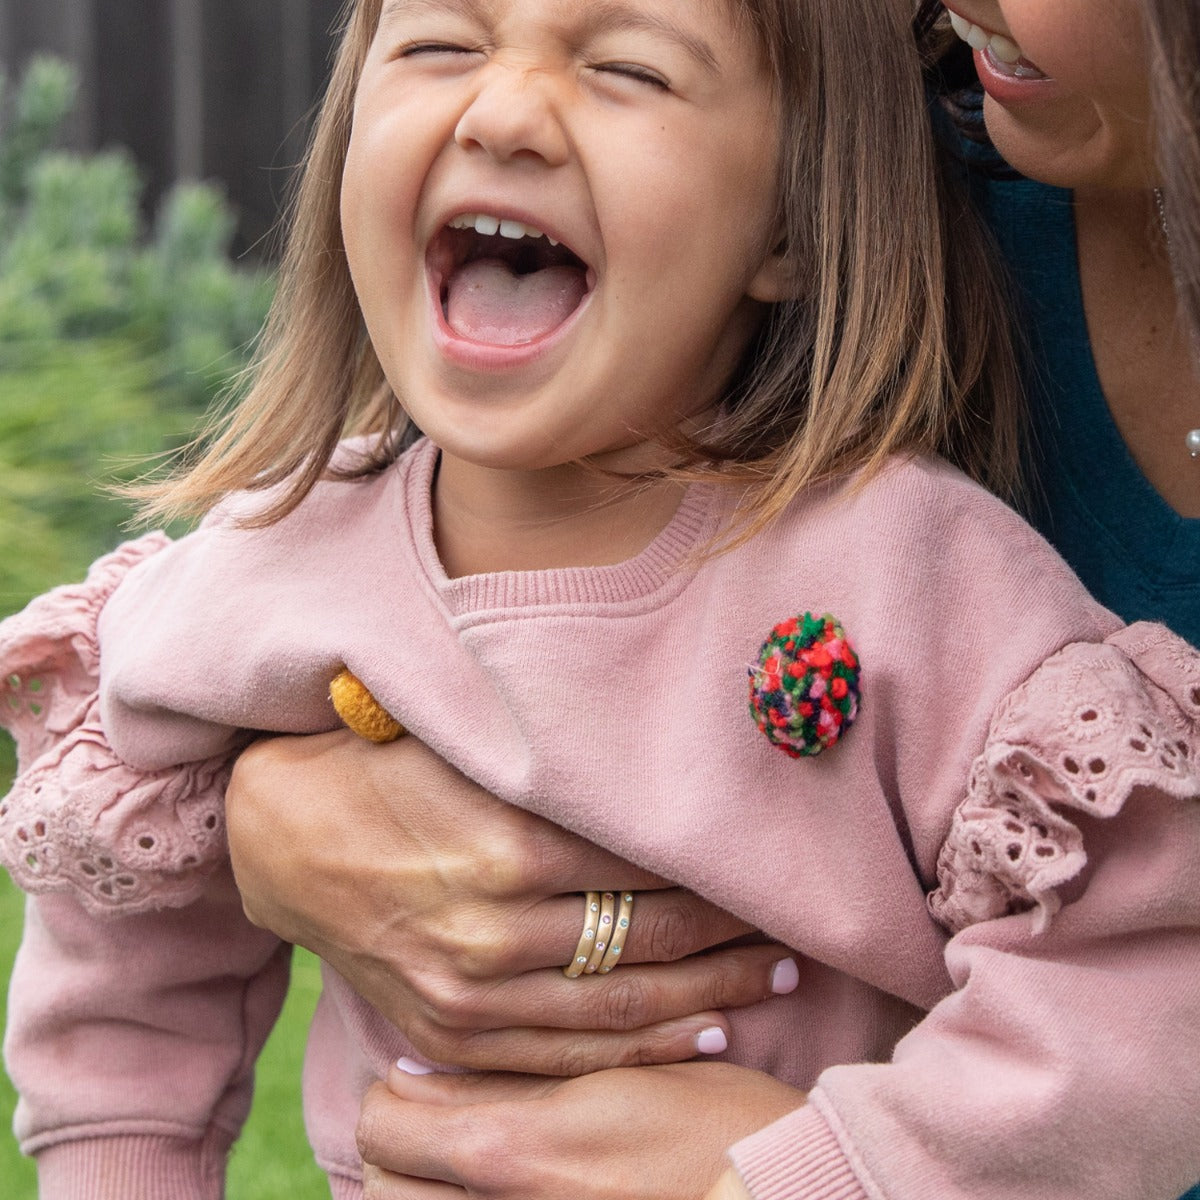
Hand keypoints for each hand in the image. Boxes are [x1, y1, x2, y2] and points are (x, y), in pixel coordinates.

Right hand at [226, 731, 800, 1072]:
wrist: (283, 841)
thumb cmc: (383, 772)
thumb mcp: (470, 746)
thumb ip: (561, 766)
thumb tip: (660, 770)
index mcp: (511, 842)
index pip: (649, 864)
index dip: (718, 868)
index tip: (767, 865)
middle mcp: (498, 927)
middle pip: (651, 938)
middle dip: (733, 937)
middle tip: (794, 931)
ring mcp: (473, 993)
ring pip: (622, 1009)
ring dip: (708, 998)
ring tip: (772, 984)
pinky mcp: (451, 1033)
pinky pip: (565, 1054)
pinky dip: (639, 1051)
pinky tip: (697, 1035)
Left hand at [357, 1059, 803, 1198]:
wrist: (785, 1192)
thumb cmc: (718, 1122)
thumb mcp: (621, 1074)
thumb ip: (520, 1078)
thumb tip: (430, 1072)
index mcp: (516, 1147)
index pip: (385, 1120)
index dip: (395, 1093)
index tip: (423, 1080)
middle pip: (381, 1182)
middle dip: (399, 1148)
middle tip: (438, 1123)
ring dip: (421, 1191)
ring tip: (463, 1167)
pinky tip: (498, 1194)